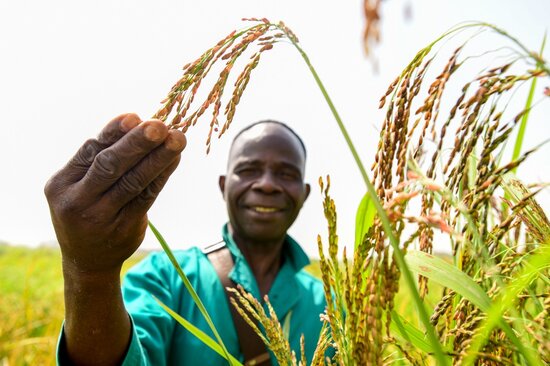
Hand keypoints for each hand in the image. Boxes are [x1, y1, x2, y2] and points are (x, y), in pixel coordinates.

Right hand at [45, 113, 185, 274]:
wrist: (87, 260)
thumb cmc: (86, 209)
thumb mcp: (78, 186)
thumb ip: (98, 160)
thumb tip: (137, 122)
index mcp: (60, 184)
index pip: (89, 152)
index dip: (112, 132)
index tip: (134, 116)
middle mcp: (76, 201)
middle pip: (110, 165)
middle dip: (137, 143)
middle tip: (160, 125)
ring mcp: (101, 218)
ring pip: (133, 181)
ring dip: (158, 158)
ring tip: (177, 138)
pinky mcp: (125, 228)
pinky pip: (147, 197)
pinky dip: (162, 175)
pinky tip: (174, 159)